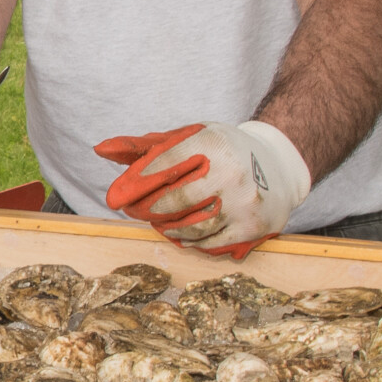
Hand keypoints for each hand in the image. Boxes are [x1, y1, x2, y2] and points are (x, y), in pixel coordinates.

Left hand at [96, 121, 311, 259]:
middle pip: (172, 202)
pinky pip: (209, 243)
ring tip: (158, 221)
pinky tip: (182, 233)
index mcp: (212, 143)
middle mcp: (231, 173)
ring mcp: (243, 203)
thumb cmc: (224, 151)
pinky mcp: (252, 228)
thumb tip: (101, 150)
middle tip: (133, 211)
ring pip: (189, 228)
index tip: (117, 196)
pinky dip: (190, 241)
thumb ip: (145, 146)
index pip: (163, 165)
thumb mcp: (190, 137)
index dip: (135, 183)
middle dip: (145, 210)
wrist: (280, 165)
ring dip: (166, 228)